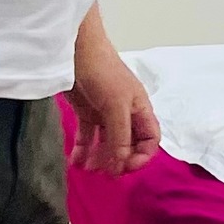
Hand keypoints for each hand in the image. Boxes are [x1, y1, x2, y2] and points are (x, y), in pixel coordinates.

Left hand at [71, 28, 159, 176]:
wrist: (74, 50)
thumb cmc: (103, 72)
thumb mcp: (116, 105)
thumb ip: (120, 135)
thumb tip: (121, 164)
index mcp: (140, 111)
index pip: (149, 141)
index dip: (141, 156)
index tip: (125, 167)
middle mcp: (125, 115)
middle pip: (128, 145)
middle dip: (119, 160)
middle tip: (105, 173)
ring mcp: (105, 114)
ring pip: (107, 143)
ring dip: (100, 158)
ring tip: (88, 169)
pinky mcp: (86, 112)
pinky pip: (87, 136)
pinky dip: (83, 149)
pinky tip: (75, 160)